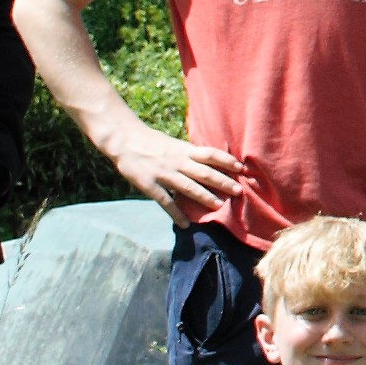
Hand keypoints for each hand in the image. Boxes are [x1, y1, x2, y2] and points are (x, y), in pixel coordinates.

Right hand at [103, 120, 247, 224]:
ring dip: (205, 197)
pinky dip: (176, 214)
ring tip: (219, 206)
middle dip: (223, 182)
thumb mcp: (174, 144)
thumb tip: (209, 161)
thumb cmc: (151, 142)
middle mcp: (177, 161)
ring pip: (188, 187)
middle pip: (204, 172)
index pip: (210, 154)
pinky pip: (166, 202)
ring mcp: (164, 173)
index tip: (241, 168)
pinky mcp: (150, 185)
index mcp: (184, 149)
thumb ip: (189, 153)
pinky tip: (185, 224)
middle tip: (238, 191)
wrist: (124, 139)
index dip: (226, 161)